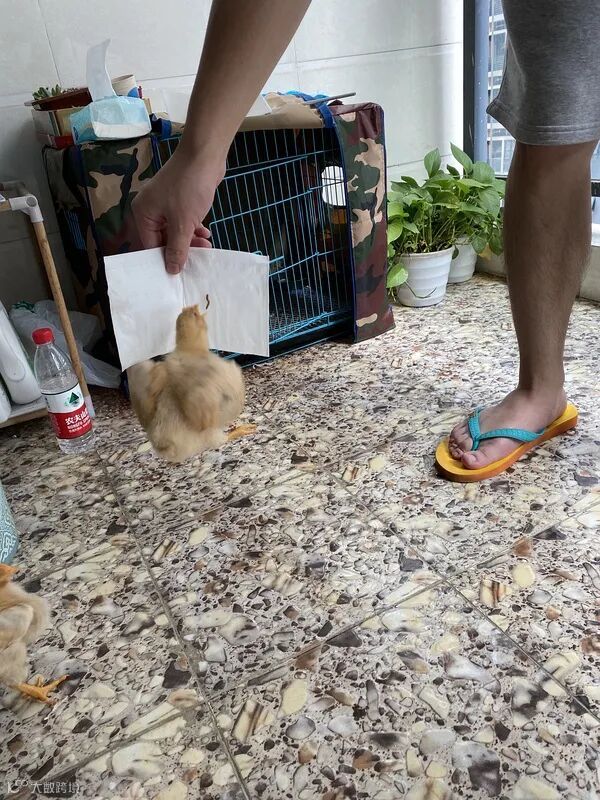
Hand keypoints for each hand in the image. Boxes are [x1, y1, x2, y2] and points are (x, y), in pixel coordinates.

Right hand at [132, 148, 224, 273]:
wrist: (205, 155)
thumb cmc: (189, 187)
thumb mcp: (183, 223)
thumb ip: (177, 249)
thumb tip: (172, 270)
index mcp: (142, 214)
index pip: (149, 246)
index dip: (164, 260)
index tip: (178, 274)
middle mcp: (150, 210)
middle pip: (162, 240)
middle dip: (181, 250)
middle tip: (197, 260)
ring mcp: (165, 204)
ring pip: (175, 232)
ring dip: (190, 241)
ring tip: (207, 246)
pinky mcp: (179, 200)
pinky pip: (182, 222)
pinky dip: (193, 229)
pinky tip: (206, 233)